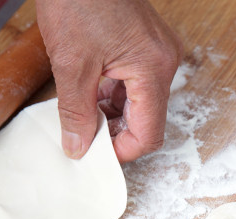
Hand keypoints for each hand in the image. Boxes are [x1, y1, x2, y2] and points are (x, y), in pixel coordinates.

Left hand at [36, 0, 181, 161]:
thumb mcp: (71, 64)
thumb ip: (76, 112)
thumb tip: (78, 147)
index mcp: (153, 68)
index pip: (149, 133)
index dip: (121, 150)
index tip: (94, 154)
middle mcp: (164, 61)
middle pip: (147, 119)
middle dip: (115, 132)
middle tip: (83, 135)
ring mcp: (157, 52)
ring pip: (140, 103)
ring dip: (112, 114)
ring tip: (81, 112)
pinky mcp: (145, 45)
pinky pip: (135, 83)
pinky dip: (113, 95)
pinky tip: (90, 93)